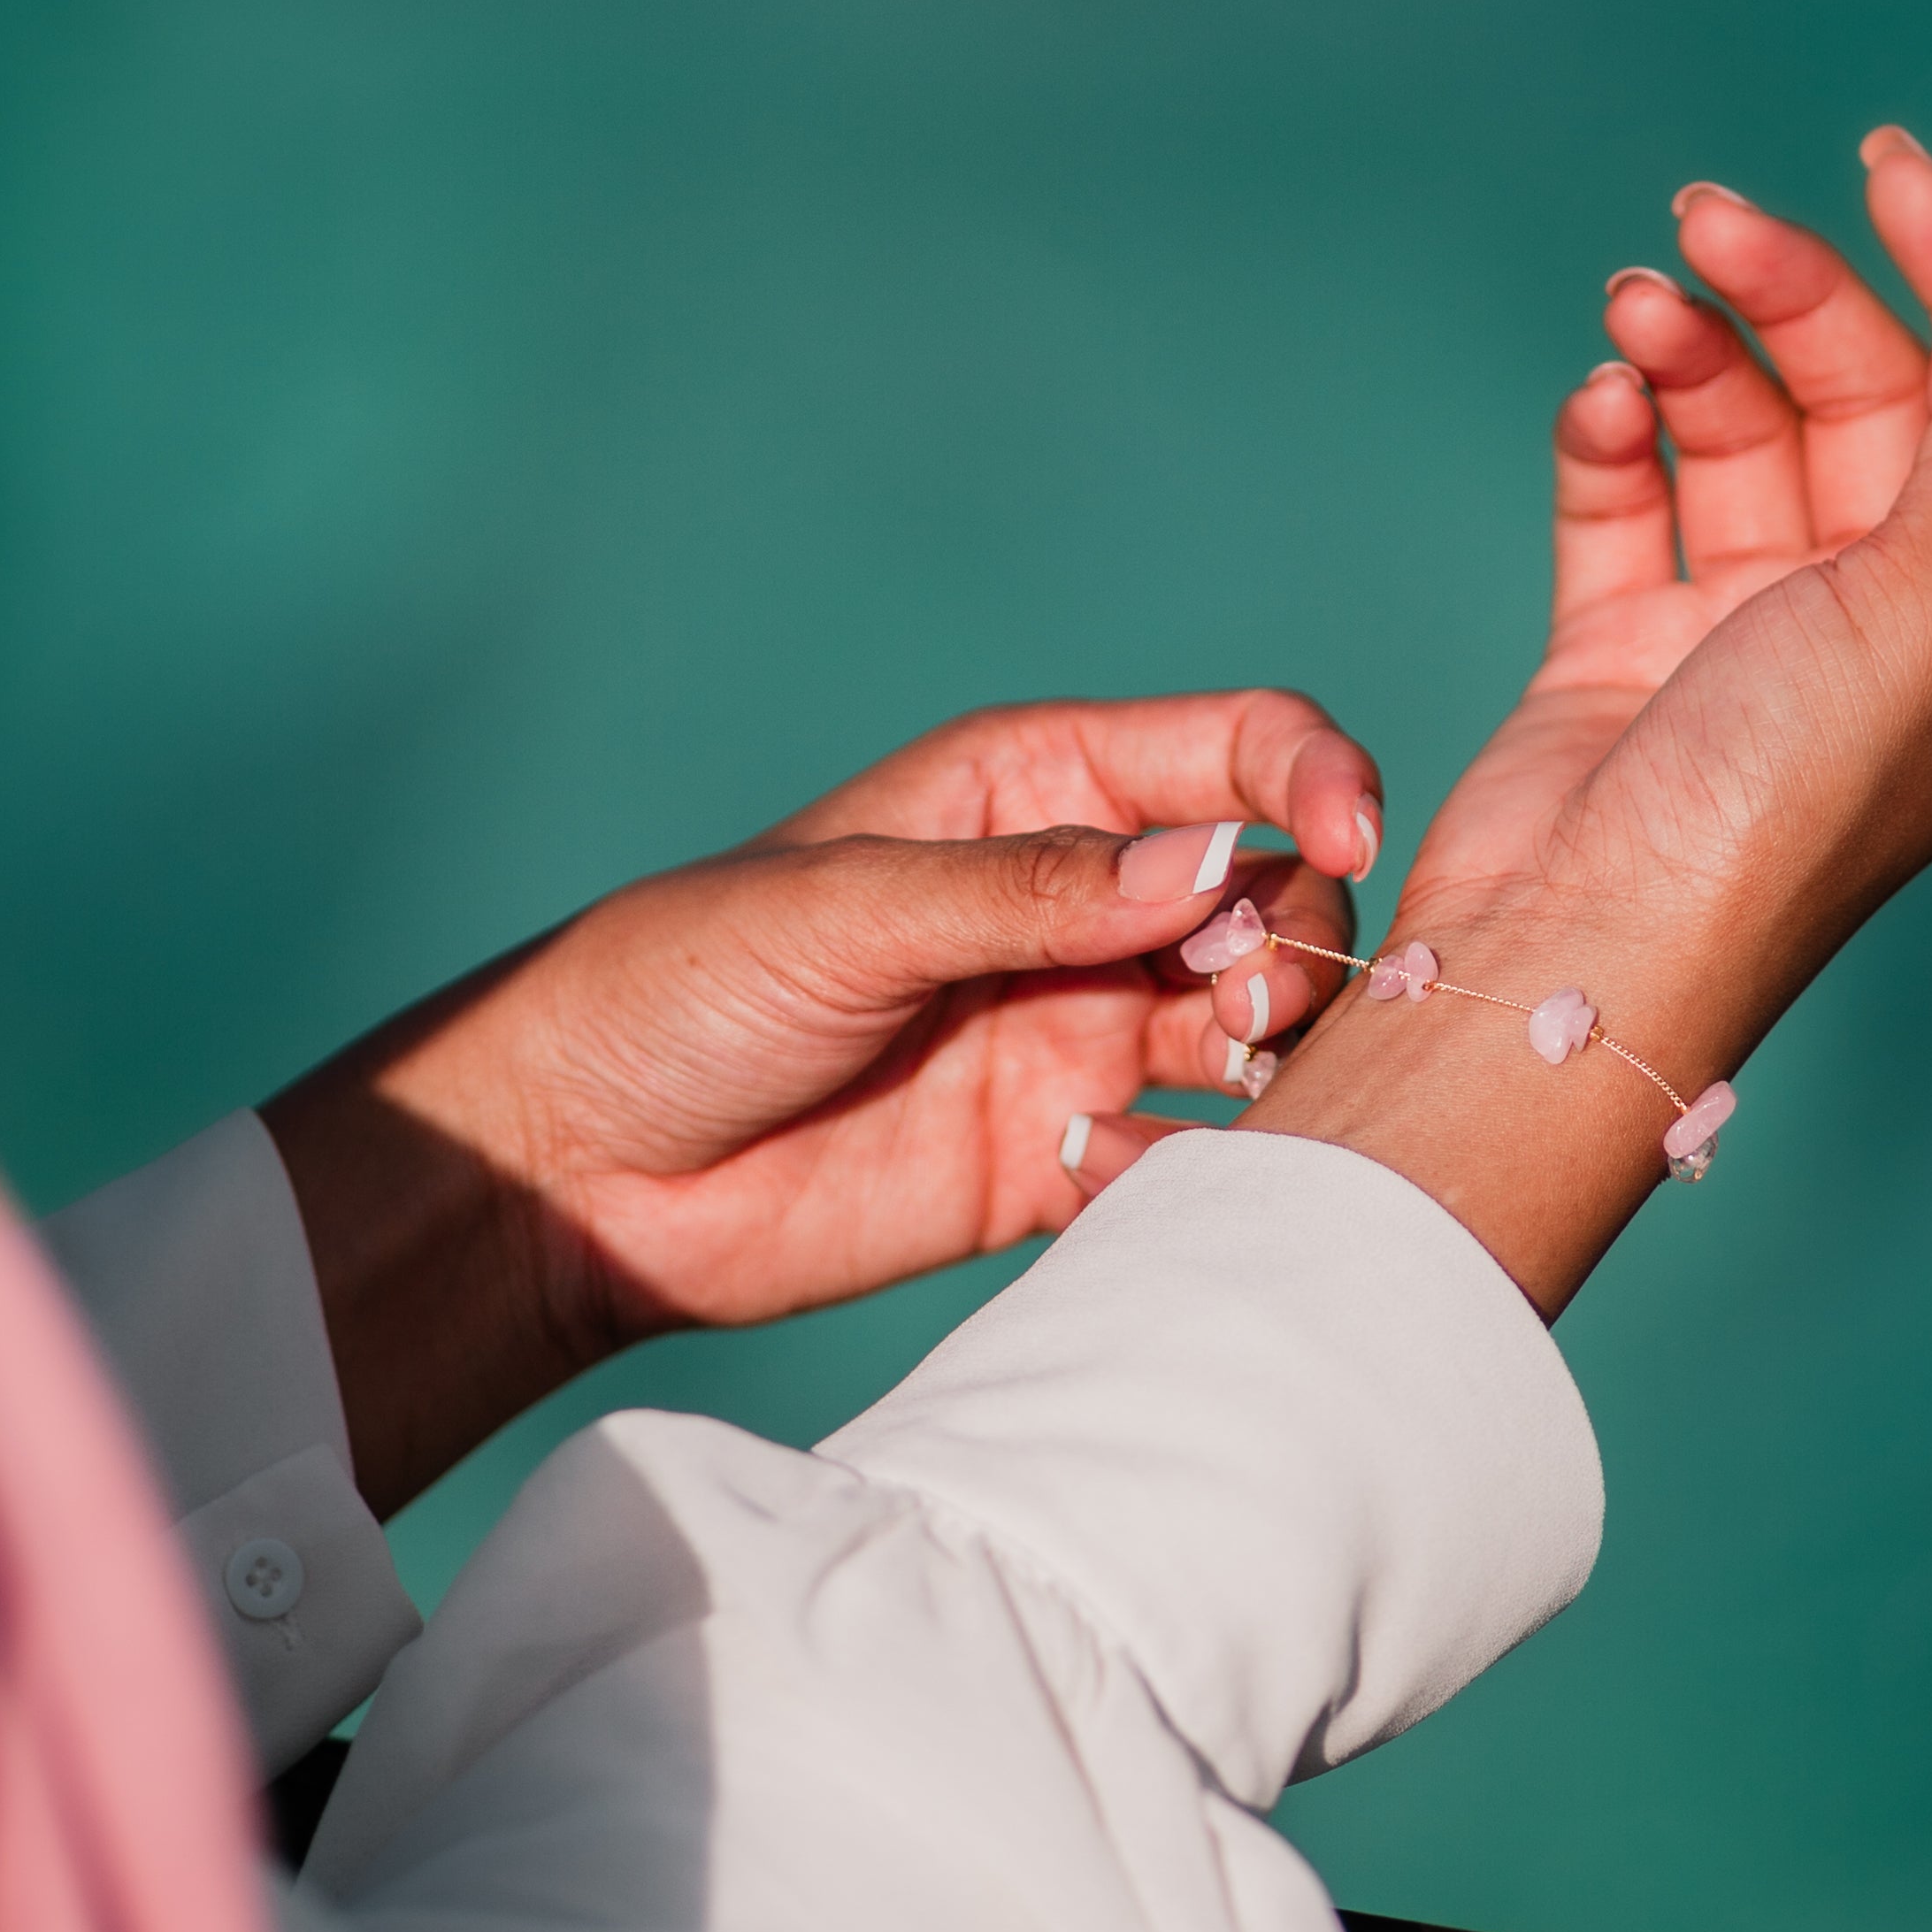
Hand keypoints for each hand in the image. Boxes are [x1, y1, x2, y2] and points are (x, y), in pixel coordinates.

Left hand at [263, 693, 1378, 1511]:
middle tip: (1234, 1001)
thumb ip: (1033, 892)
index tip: (1349, 835)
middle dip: (1293, 934)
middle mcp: (1078, 907)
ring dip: (1273, 1043)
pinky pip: (1191, 1155)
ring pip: (1257, 1023)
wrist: (581, 1170)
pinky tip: (1100, 1178)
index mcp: (1032, 792)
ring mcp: (1077, 1033)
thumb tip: (1213, 865)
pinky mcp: (1063, 1161)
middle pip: (1274, 893)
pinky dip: (1196, 1163)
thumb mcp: (847, 911)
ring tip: (1206, 1072)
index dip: (1314, 777)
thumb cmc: (679, 987)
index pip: (1229, 753)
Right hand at [1249, 132, 1931, 1314]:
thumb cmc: (1764, 817)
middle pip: (1867, 398)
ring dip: (1692, 352)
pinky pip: (1628, 501)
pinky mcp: (1624, 645)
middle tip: (1706, 223)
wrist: (1572, 954)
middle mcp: (1883, 623)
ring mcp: (1748, 633)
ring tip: (1634, 308)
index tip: (1886, 172)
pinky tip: (1597, 404)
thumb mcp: (1925, 611)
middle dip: (1797, 294)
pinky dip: (1612, 437)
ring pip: (1738, 433)